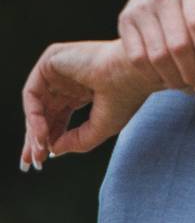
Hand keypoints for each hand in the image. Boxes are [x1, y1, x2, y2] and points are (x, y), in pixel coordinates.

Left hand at [20, 40, 156, 170]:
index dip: (49, 139)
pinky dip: (32, 115)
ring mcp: (60, 69)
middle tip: (34, 162)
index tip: (42, 162)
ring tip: (39, 150)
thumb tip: (52, 150)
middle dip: (36, 139)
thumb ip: (75, 142)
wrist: (134, 72)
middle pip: (44, 113)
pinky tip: (41, 132)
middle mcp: (69, 79)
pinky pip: (31, 92)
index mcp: (84, 90)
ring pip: (36, 105)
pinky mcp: (51, 59)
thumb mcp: (99, 128)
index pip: (58, 116)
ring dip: (34, 130)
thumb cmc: (126, 97)